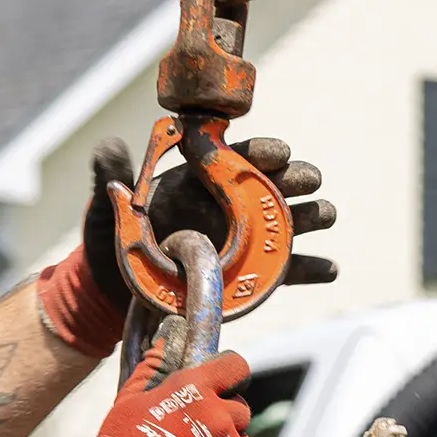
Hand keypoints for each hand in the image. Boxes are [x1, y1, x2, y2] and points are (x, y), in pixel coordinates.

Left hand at [38, 135, 338, 356]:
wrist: (117, 290)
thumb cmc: (113, 241)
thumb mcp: (107, 208)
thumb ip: (111, 177)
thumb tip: (109, 146)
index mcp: (198, 181)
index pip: (234, 160)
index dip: (258, 153)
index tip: (277, 152)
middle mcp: (226, 207)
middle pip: (267, 188)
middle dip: (292, 181)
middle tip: (310, 180)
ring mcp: (240, 240)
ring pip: (284, 224)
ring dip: (309, 218)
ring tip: (326, 215)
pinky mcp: (248, 273)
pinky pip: (283, 270)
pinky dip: (309, 269)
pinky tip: (329, 269)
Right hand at [44, 345, 257, 436]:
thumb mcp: (129, 400)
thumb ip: (153, 366)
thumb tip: (168, 335)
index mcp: (196, 389)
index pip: (236, 367)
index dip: (230, 377)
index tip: (221, 388)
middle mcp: (220, 417)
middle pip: (241, 410)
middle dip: (225, 419)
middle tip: (197, 436)